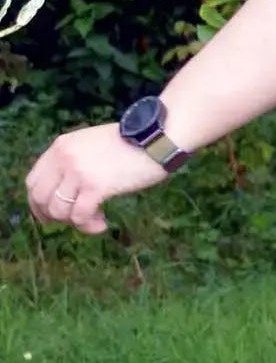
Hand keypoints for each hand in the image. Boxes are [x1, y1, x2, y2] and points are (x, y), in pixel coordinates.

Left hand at [25, 123, 170, 235]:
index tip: (50, 214)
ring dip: (74, 222)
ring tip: (94, 221)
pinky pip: (79, 216)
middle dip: (52, 216)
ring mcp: (78, 172)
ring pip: (58, 210)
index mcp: (61, 146)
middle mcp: (64, 158)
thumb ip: (75, 160)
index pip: (32, 180)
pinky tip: (103, 224)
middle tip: (71, 222)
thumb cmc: (133, 142)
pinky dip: (88, 226)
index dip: (37, 203)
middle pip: (39, 197)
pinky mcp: (95, 187)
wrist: (157, 137)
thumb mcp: (92, 144)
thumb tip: (68, 189)